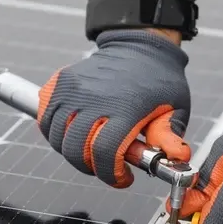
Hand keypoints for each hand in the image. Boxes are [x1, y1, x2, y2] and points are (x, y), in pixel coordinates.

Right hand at [37, 29, 190, 187]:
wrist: (139, 45)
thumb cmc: (159, 79)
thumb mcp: (175, 107)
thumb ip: (169, 136)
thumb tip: (176, 158)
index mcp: (125, 108)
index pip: (105, 152)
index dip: (110, 174)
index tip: (122, 177)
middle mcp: (94, 98)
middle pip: (75, 149)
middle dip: (89, 167)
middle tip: (104, 166)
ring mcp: (73, 90)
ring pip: (57, 137)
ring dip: (70, 152)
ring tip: (89, 150)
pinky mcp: (60, 83)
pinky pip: (46, 118)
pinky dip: (54, 132)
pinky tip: (72, 133)